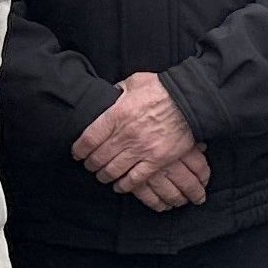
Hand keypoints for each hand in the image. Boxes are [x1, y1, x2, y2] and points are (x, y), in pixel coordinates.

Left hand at [72, 72, 208, 210]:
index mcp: (116, 115)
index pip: (88, 139)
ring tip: (103, 176)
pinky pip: (135, 179)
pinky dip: (124, 185)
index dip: (79, 150)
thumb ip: (118, 90)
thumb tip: (110, 94)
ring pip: (114, 170)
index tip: (77, 154)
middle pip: (98, 158)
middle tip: (90, 166)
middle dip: (91, 165)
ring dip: (104, 176)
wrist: (190, 101)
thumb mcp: (134, 82)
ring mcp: (141, 150)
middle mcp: (125, 135)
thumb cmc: (162, 89)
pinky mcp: (156, 161)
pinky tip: (120, 186)